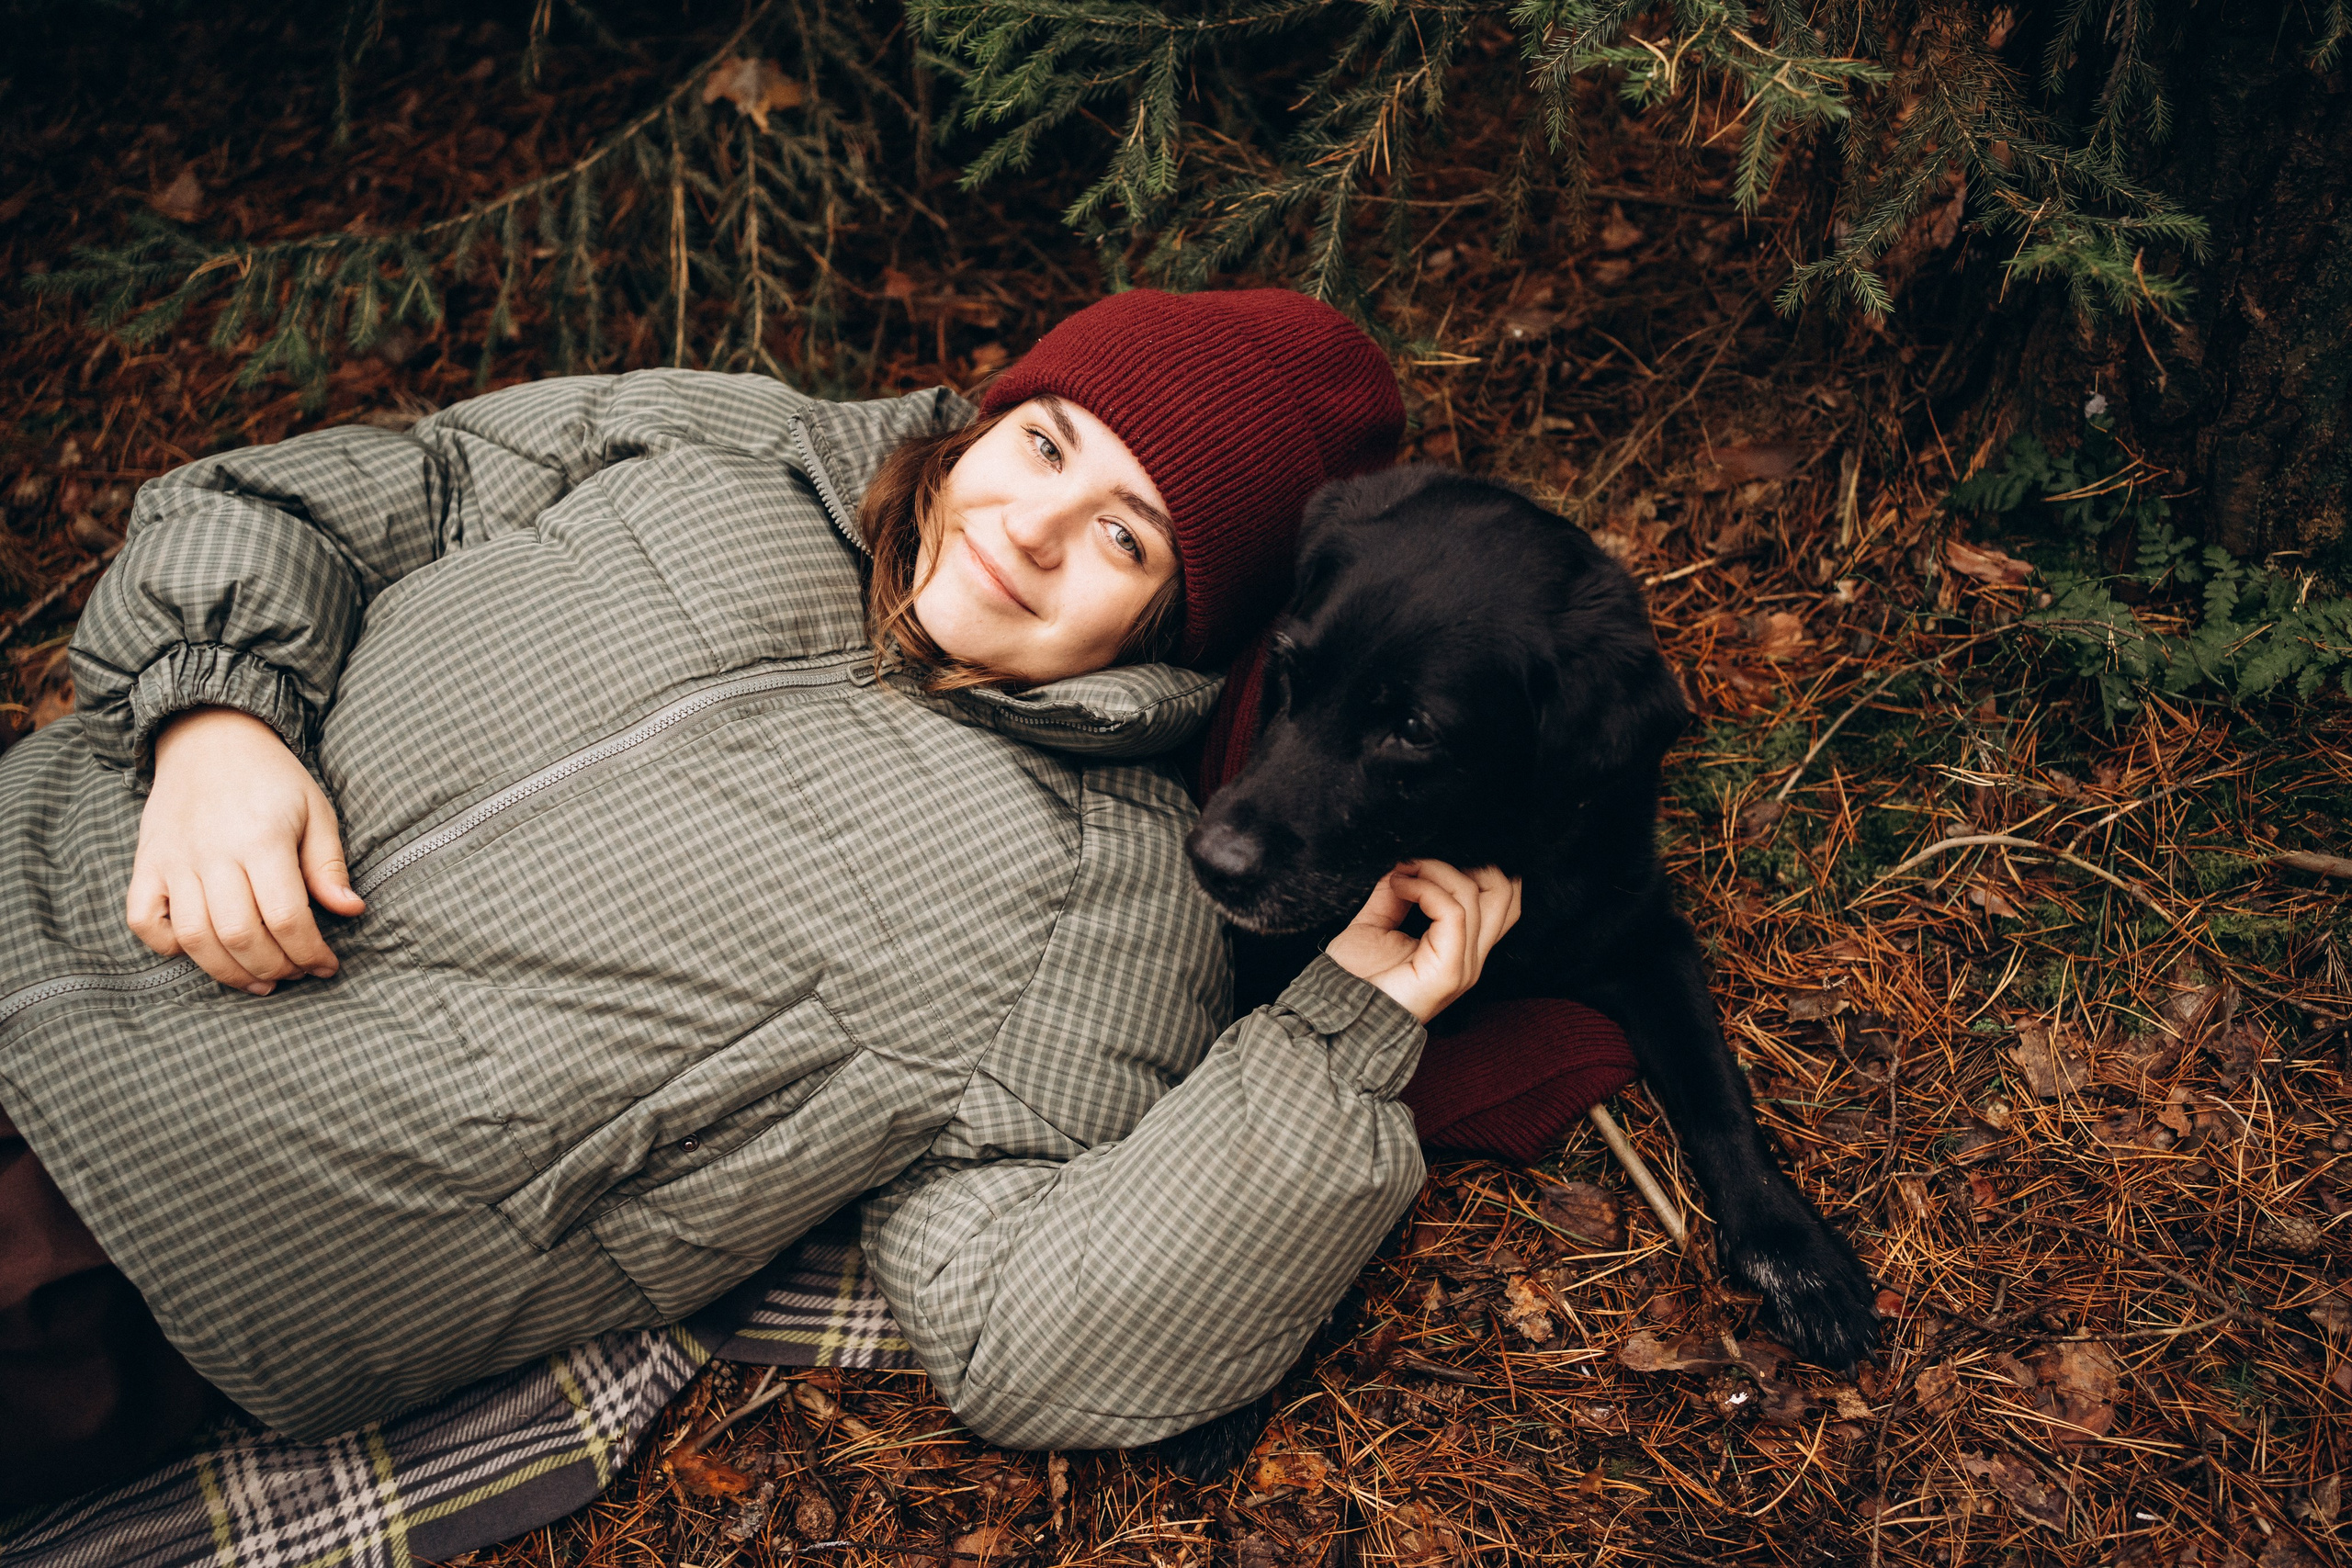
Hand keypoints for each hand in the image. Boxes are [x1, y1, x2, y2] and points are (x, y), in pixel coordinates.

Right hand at [126, 707, 364, 993]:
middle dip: (274, 967)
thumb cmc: (272, 779)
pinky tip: (199, 951)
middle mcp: (212, 854)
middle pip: (240, 935)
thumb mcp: (315, 811)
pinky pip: (142, 920)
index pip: (287, 918)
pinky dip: (166, 946)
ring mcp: (173, 861)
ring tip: (259, 980)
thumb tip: (351, 910)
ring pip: (193, 938)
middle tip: (294, 974)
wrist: (211, 737)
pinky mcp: (146, 863)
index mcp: (261, 840)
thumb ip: (329, 865)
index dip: (310, 953)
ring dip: (228, 971)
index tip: (327, 966)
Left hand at [1325, 860, 1521, 1023]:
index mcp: (1462, 948)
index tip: (1418, 862)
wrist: (1338, 1014)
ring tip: (1402, 874)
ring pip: (1478, 894)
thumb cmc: (1355, 979)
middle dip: (1462, 863)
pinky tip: (1400, 886)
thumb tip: (1405, 867)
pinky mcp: (1450, 970)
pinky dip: (1426, 888)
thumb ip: (1395, 896)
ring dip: (1436, 871)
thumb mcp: (1375, 925)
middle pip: (1503, 891)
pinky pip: (1453, 911)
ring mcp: (1465, 965)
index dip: (1468, 866)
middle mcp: (1472, 957)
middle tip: (1418, 864)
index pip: (1500, 897)